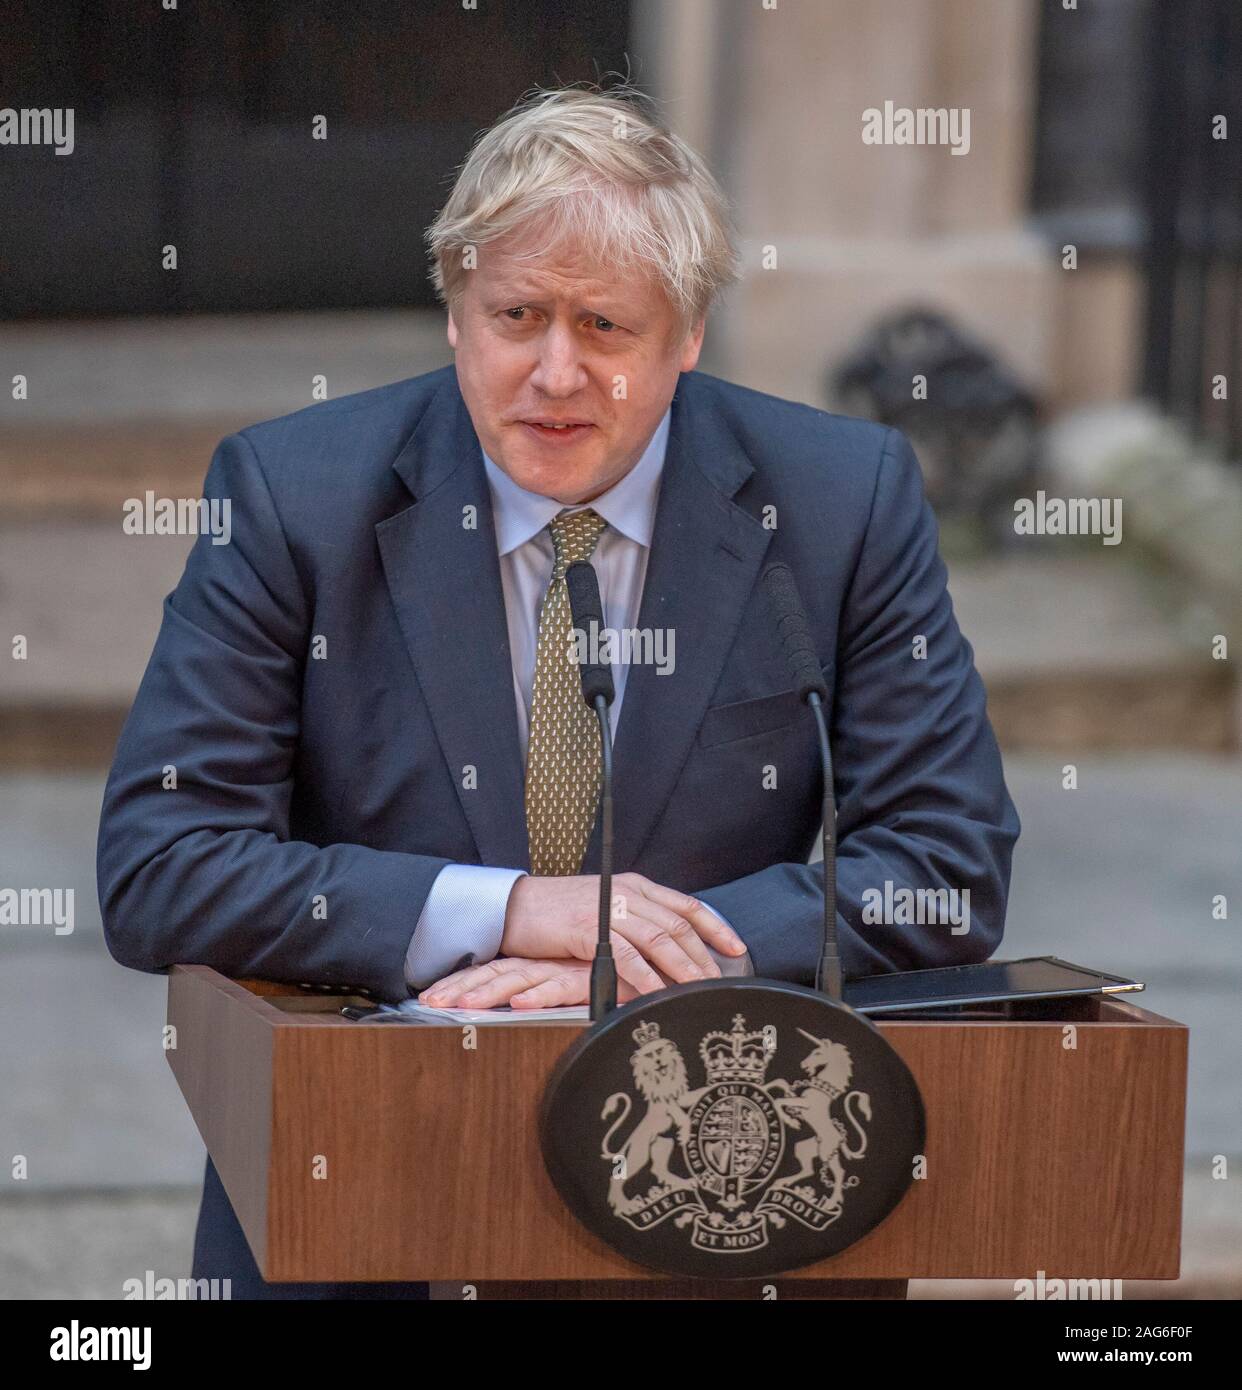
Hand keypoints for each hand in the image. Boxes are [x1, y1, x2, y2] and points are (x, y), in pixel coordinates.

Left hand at [418, 957, 639, 1009]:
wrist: (654, 959)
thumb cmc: (617, 973)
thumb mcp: (577, 983)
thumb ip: (555, 989)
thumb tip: (523, 1003)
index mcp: (541, 962)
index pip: (495, 970)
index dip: (465, 981)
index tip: (434, 996)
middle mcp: (548, 962)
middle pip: (497, 973)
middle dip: (462, 988)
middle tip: (431, 1003)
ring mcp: (566, 968)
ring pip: (520, 980)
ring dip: (489, 993)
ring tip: (461, 1006)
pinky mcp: (589, 978)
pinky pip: (561, 987)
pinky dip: (540, 996)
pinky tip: (520, 1004)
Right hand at [500, 872, 747, 994]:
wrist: (515, 906)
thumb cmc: (558, 912)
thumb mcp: (604, 908)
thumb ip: (634, 921)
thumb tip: (665, 951)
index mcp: (635, 886)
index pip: (685, 906)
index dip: (715, 927)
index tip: (736, 949)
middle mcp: (627, 893)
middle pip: (677, 926)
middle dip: (703, 957)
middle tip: (719, 984)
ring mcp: (609, 909)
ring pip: (658, 940)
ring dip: (682, 969)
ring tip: (699, 992)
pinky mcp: (589, 929)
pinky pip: (627, 956)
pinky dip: (646, 977)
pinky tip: (658, 993)